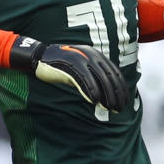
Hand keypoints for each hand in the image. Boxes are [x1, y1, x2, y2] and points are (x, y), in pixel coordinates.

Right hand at [10, 37, 129, 112]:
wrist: (40, 56)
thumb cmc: (61, 65)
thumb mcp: (81, 68)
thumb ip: (93, 76)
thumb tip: (106, 94)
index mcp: (96, 55)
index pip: (115, 72)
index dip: (121, 88)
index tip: (124, 101)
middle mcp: (92, 55)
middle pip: (110, 77)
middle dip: (116, 94)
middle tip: (118, 108)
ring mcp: (82, 59)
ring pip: (100, 79)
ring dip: (107, 95)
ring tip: (109, 108)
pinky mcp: (72, 64)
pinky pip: (85, 79)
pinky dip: (91, 90)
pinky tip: (95, 101)